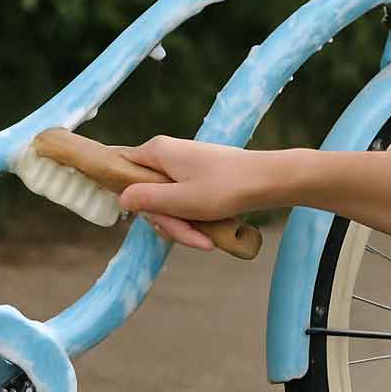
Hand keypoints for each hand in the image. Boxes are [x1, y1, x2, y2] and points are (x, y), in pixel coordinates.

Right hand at [117, 136, 265, 249]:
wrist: (269, 181)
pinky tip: (210, 235)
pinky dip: (194, 220)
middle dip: (167, 221)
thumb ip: (147, 199)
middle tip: (188, 235)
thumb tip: (120, 198)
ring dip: (183, 226)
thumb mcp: (181, 200)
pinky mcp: (196, 178)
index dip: (128, 196)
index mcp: (157, 152)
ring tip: (206, 240)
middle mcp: (166, 154)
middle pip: (147, 194)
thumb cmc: (226, 188)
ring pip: (167, 203)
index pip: (121, 169)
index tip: (145, 216)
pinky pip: (183, 202)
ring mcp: (182, 166)